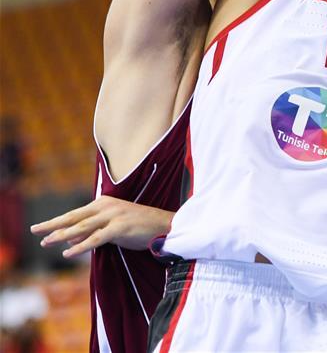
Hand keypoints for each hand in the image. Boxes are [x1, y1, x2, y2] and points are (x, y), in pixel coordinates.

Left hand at [30, 196, 173, 257]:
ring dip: (62, 235)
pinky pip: (96, 238)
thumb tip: (70, 237)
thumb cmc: (138, 227)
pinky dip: (81, 246)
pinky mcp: (120, 228)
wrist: (163, 226)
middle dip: (53, 224)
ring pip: (82, 226)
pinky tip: (68, 252)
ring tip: (46, 242)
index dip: (57, 221)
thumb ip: (92, 230)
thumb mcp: (111, 228)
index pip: (75, 213)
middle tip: (35, 230)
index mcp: (103, 203)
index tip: (41, 228)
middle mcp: (106, 207)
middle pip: (74, 216)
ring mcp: (113, 216)